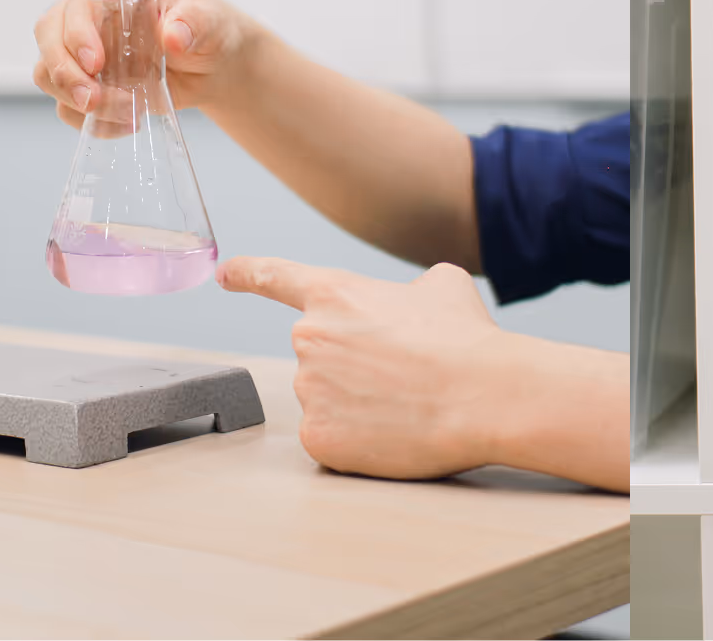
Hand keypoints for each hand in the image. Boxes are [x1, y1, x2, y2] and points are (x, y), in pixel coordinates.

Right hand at [32, 0, 258, 128]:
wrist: (212, 65)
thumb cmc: (209, 31)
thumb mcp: (212, 22)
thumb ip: (195, 23)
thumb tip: (173, 36)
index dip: (78, 31)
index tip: (96, 63)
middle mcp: (90, 9)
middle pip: (48, 33)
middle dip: (65, 71)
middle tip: (94, 100)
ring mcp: (81, 46)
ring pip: (48, 71)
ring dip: (78, 100)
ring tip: (128, 113)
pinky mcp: (84, 79)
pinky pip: (66, 104)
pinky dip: (89, 120)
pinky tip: (127, 123)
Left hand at [218, 257, 511, 480]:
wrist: (486, 396)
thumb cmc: (468, 339)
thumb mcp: (443, 285)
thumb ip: (407, 288)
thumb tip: (412, 303)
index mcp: (333, 293)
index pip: (275, 276)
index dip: (248, 273)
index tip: (226, 274)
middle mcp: (308, 338)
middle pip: (321, 354)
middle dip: (354, 363)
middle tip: (403, 372)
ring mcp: (309, 391)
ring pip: (327, 398)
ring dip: (359, 402)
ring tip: (407, 401)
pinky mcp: (318, 438)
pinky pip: (333, 438)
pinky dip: (360, 439)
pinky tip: (394, 431)